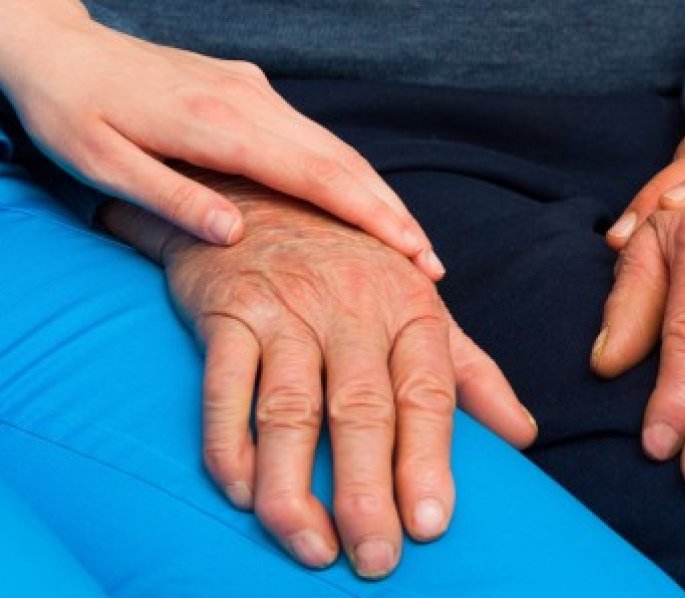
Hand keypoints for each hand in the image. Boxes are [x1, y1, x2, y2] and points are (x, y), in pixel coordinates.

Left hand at [0, 2, 442, 276]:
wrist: (53, 45)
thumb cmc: (67, 110)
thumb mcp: (99, 163)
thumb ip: (168, 199)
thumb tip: (234, 236)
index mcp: (215, 124)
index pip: (315, 175)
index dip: (369, 217)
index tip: (410, 253)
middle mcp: (249, 101)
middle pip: (342, 162)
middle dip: (392, 214)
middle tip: (430, 265)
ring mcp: (254, 91)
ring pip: (336, 148)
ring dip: (378, 196)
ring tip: (411, 244)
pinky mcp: (249, 90)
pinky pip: (314, 138)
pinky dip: (350, 176)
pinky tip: (365, 206)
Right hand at [99, 175, 535, 577]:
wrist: (266, 196)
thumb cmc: (356, 268)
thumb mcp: (423, 307)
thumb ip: (472, 374)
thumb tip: (525, 436)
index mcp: (412, 311)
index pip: (427, 394)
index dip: (430, 461)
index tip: (432, 523)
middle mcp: (352, 309)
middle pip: (362, 410)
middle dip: (368, 491)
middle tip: (377, 557)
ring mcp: (287, 310)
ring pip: (290, 410)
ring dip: (297, 486)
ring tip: (313, 548)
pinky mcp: (226, 312)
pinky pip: (223, 389)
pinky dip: (230, 446)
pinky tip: (244, 495)